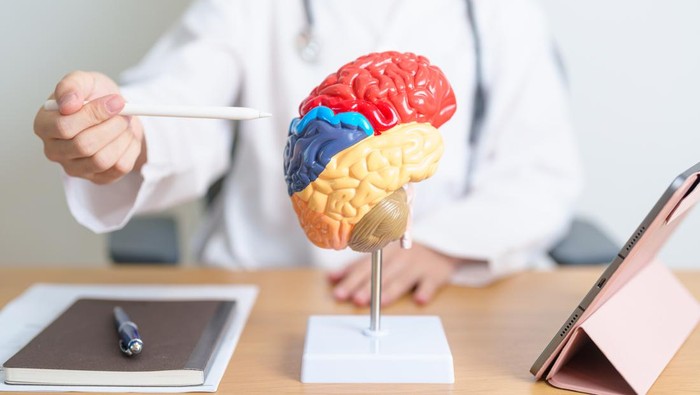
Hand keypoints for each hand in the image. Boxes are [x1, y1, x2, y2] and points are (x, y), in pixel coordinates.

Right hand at [33, 71, 145, 184]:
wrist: (115, 112)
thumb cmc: (93, 96)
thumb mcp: (83, 80)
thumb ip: (72, 85)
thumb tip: (69, 103)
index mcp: (44, 125)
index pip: (64, 127)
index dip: (94, 114)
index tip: (116, 102)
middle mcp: (54, 151)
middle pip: (84, 146)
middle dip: (111, 127)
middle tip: (124, 112)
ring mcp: (75, 168)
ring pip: (102, 160)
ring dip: (121, 138)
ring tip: (125, 123)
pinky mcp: (98, 178)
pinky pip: (119, 168)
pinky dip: (130, 149)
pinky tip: (127, 137)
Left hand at [328, 242, 459, 305]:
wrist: (440, 245)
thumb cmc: (403, 254)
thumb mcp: (380, 255)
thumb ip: (358, 266)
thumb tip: (331, 278)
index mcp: (382, 252)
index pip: (363, 266)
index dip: (350, 279)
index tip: (338, 291)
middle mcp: (398, 258)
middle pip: (379, 274)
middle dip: (366, 287)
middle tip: (354, 299)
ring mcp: (417, 265)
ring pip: (401, 280)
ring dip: (389, 291)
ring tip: (379, 303)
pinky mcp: (435, 274)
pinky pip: (430, 283)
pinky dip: (425, 291)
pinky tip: (419, 299)